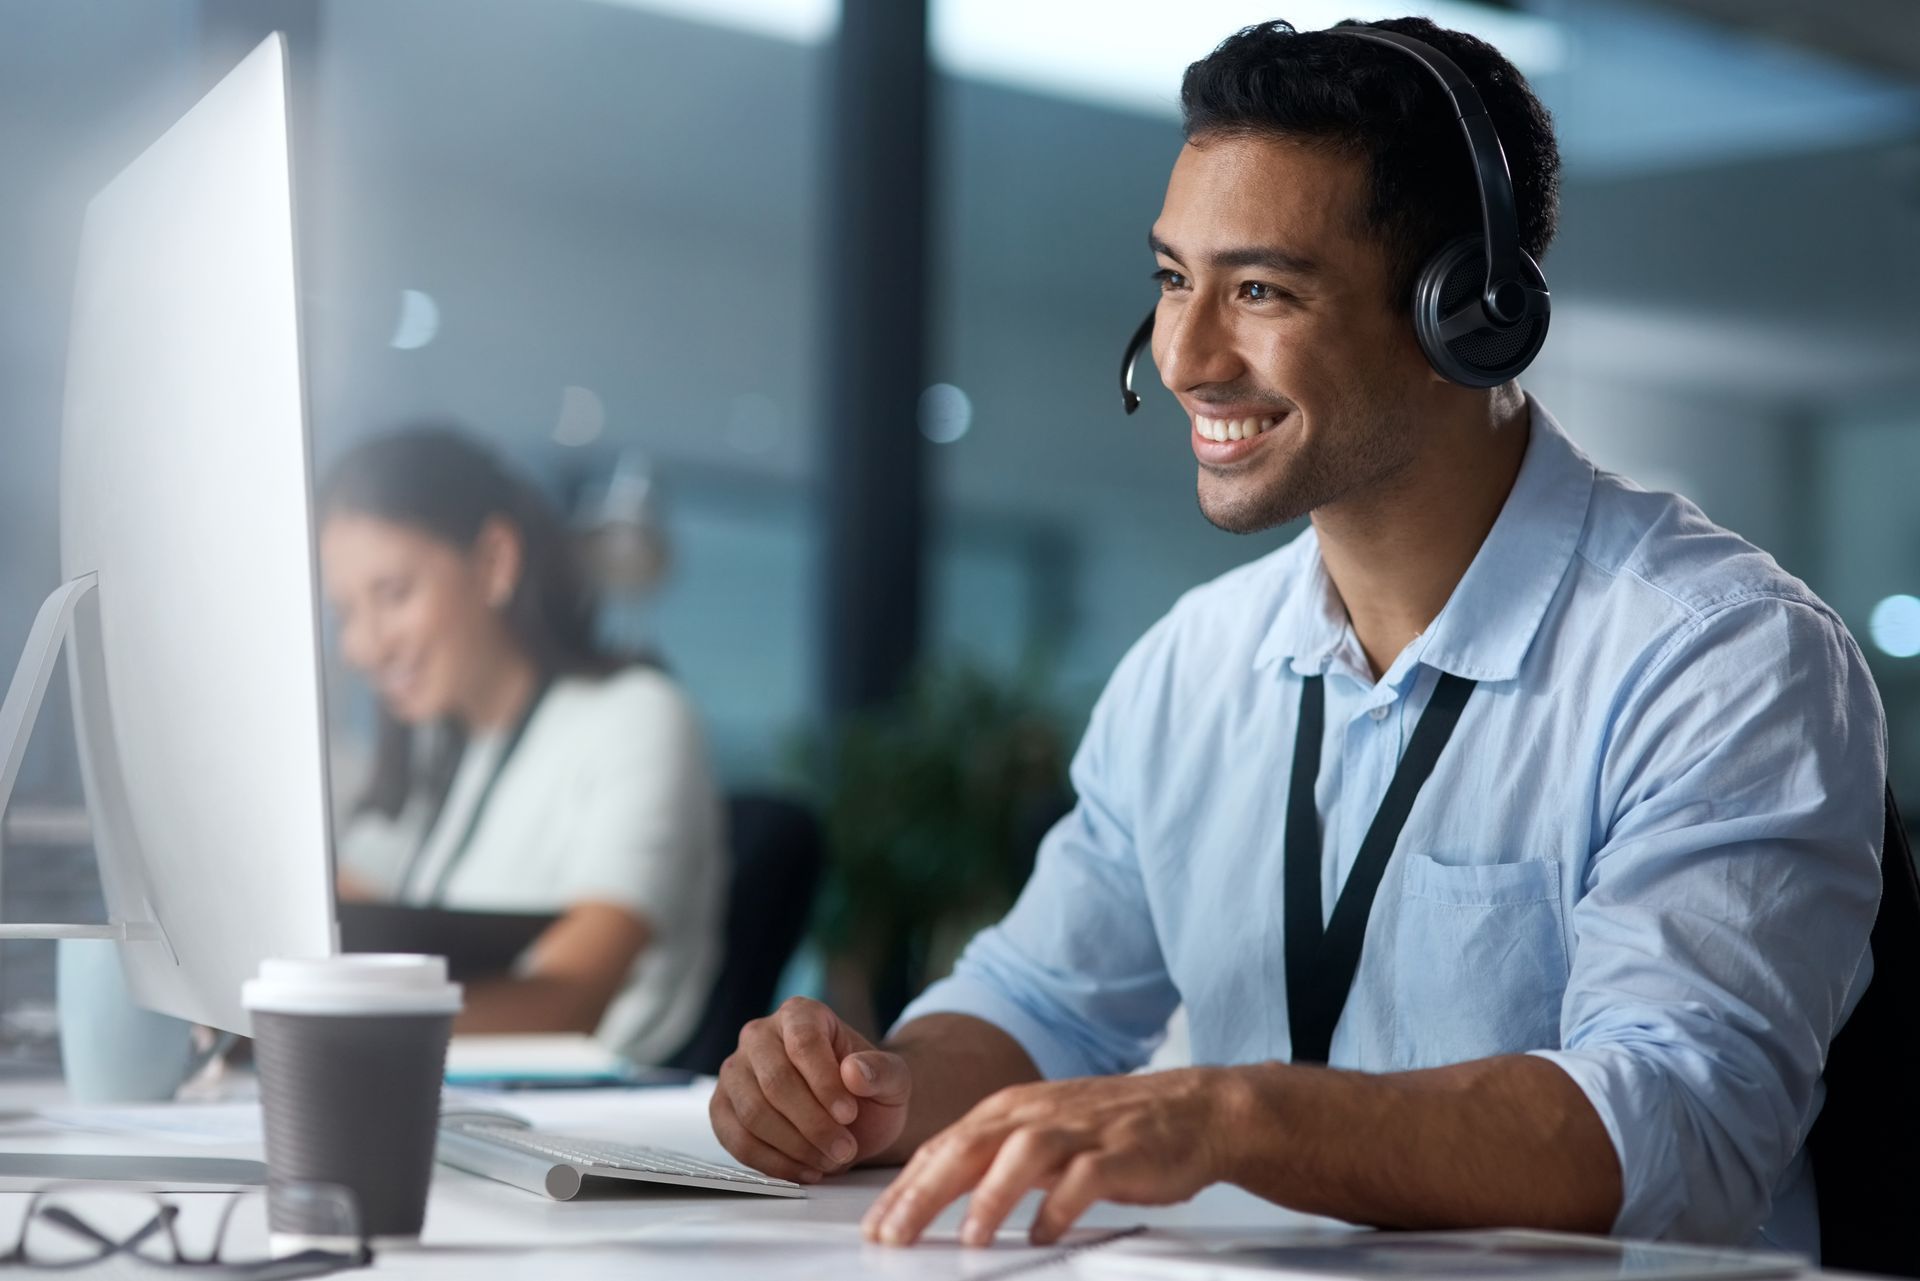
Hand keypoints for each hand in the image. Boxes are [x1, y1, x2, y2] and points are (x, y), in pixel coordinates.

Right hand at [710, 996, 912, 1183]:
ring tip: (830, 1160)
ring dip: (795, 1147)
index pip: (804, 1043)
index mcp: (800, 1013)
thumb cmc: (869, 1090)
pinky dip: (773, 1163)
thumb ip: (882, 1071)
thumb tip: (854, 1072)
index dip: (825, 1083)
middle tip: (844, 1150)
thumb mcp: (894, 1079)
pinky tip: (805, 1170)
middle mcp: (759, 1035)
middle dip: (812, 1124)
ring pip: (753, 1114)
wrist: (852, 1116)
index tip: (849, 1115)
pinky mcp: (723, 1108)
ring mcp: (735, 1072)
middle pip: (775, 1082)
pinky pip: (737, 1141)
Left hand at [861, 1068, 1236, 1247]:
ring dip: (992, 1198)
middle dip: (925, 1193)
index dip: (904, 1187)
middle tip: (895, 1235)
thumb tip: (931, 1199)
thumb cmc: (1111, 1129)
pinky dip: (1062, 1206)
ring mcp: (1079, 1131)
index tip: (876, 1226)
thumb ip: (990, 1159)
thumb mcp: (1039, 1133)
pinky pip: (1085, 1178)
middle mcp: (1037, 1114)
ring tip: (969, 1238)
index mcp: (1011, 1110)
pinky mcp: (1120, 1152)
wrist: (1193, 1108)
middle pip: (968, 1147)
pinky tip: (1045, 1234)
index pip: (943, 1147)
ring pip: (1022, 1155)